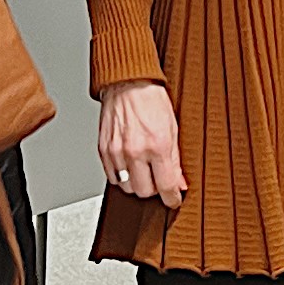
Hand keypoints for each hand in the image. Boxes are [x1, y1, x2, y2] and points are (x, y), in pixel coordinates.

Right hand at [99, 83, 186, 209]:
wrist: (127, 83)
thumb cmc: (152, 100)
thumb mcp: (173, 128)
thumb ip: (176, 160)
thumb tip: (179, 182)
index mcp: (157, 145)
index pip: (166, 186)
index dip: (172, 198)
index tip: (174, 200)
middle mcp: (135, 151)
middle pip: (144, 192)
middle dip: (154, 189)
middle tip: (158, 180)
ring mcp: (117, 152)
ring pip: (127, 188)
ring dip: (137, 184)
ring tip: (143, 170)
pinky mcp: (103, 151)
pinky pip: (112, 177)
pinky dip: (121, 176)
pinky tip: (129, 165)